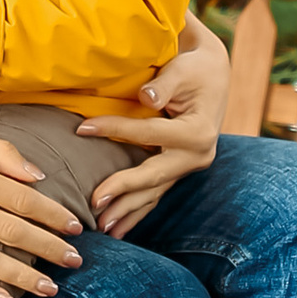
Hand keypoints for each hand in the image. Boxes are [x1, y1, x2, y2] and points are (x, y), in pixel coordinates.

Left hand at [76, 10, 227, 236]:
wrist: (214, 75)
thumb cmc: (194, 68)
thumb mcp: (183, 70)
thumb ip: (164, 84)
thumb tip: (146, 97)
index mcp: (199, 132)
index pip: (149, 133)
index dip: (115, 129)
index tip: (82, 128)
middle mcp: (197, 156)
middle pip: (154, 176)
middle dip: (123, 191)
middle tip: (94, 203)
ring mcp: (189, 167)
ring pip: (154, 193)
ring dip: (128, 212)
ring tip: (103, 229)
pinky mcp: (179, 170)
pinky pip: (156, 193)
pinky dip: (138, 210)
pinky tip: (120, 229)